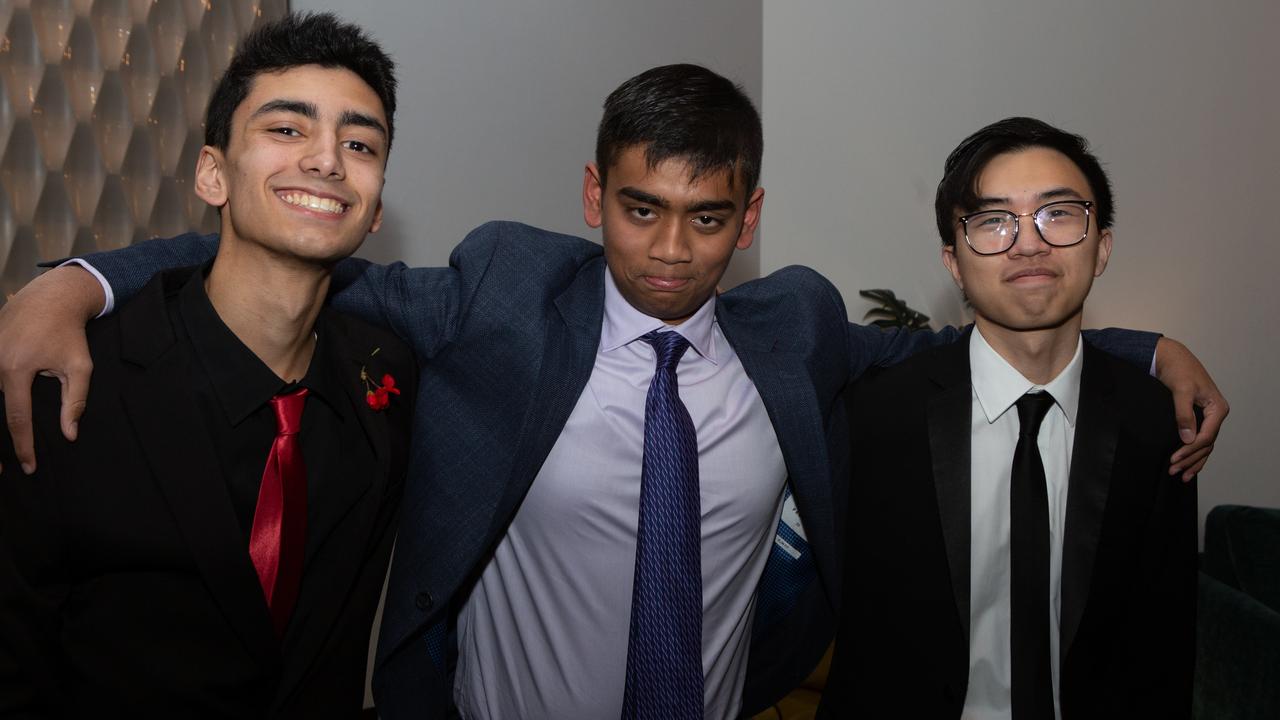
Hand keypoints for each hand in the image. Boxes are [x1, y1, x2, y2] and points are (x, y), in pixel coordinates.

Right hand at [0, 266, 103, 473]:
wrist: (52, 297)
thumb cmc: (70, 333)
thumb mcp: (80, 366)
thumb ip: (75, 402)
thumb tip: (70, 434)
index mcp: (16, 369)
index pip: (17, 418)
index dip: (23, 445)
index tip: (28, 466)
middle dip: (3, 435)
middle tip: (3, 471)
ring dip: (0, 411)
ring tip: (4, 448)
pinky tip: (4, 408)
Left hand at [1154, 337, 1228, 480]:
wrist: (1171, 359)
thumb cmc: (1179, 370)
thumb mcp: (1182, 391)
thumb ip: (1184, 414)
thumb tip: (1188, 438)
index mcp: (1217, 408)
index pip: (1207, 436)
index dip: (1191, 450)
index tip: (1174, 459)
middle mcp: (1216, 415)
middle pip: (1206, 444)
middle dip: (1190, 459)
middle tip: (1173, 471)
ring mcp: (1208, 418)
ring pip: (1203, 446)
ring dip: (1192, 461)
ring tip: (1179, 475)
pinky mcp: (1197, 418)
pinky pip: (1199, 440)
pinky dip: (1193, 454)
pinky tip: (1186, 466)